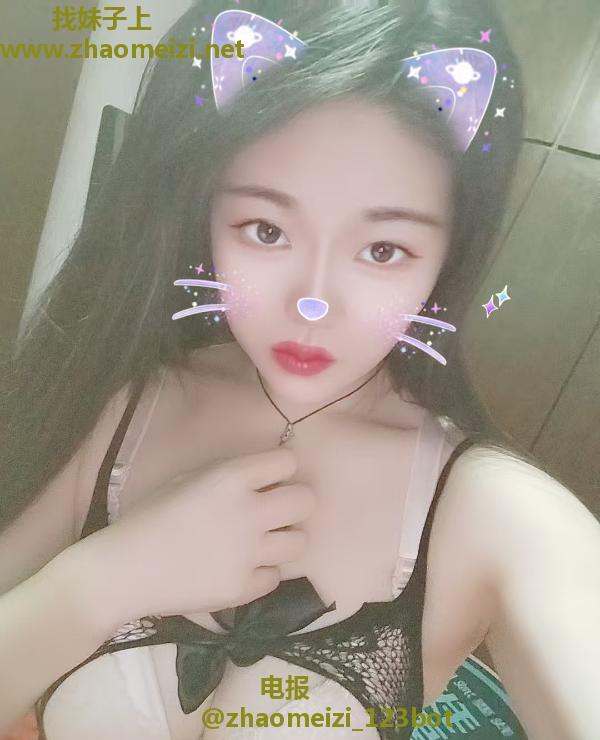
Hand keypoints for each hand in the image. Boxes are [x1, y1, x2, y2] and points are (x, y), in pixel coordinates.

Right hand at [74, 447, 315, 628]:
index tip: (270, 479)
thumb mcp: (188, 479)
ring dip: (285, 540)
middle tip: (275, 512)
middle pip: (306, 500)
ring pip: (301, 542)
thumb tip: (263, 477)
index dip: (280, 469)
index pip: (288, 461)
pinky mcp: (244, 588)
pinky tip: (240, 569)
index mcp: (231, 478)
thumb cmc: (149, 517)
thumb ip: (229, 476)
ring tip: (263, 543)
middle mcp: (249, 512)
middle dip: (294, 503)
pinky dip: (262, 573)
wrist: (125, 570)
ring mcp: (250, 553)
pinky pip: (276, 577)